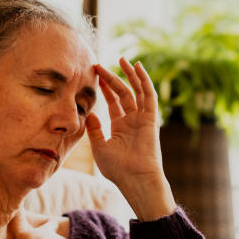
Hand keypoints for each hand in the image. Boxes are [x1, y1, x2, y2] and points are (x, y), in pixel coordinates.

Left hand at [86, 58, 175, 220]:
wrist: (135, 178)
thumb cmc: (118, 168)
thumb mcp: (99, 146)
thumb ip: (94, 129)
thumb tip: (87, 112)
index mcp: (120, 127)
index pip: (113, 102)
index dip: (105, 88)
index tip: (95, 75)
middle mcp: (132, 120)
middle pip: (123, 93)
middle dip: (112, 78)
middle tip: (100, 64)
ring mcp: (142, 118)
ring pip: (136, 91)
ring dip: (130, 75)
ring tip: (122, 59)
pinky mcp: (151, 118)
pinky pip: (148, 95)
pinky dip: (144, 80)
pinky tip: (138, 67)